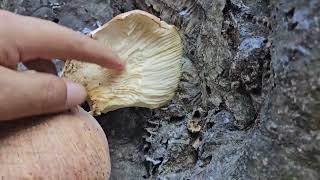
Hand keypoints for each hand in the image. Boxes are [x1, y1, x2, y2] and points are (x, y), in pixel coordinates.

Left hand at [0, 10, 123, 119]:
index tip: (119, 64)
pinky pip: (17, 55)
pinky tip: (27, 86)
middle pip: (53, 39)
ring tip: (61, 89)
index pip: (69, 41)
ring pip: (33, 48)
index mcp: (14, 31)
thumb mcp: (2, 94)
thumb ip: (42, 93)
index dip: (98, 53)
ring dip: (52, 67)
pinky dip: (32, 70)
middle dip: (78, 56)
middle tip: (99, 71)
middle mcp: (6, 27)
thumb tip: (78, 93)